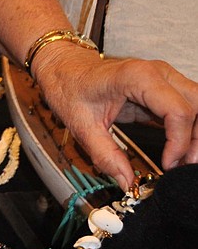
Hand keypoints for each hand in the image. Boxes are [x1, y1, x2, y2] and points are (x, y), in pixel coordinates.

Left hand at [34, 43, 197, 190]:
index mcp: (138, 77)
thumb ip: (106, 155)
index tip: (169, 164)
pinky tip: (179, 150)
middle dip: (196, 138)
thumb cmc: (70, 86)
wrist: (64, 66)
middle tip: (185, 165)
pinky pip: (188, 106)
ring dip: (196, 134)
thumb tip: (128, 182)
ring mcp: (163, 77)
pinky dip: (189, 129)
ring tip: (182, 161)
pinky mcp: (163, 87)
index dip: (179, 142)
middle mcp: (157, 73)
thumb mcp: (82, 125)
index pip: (178, 110)